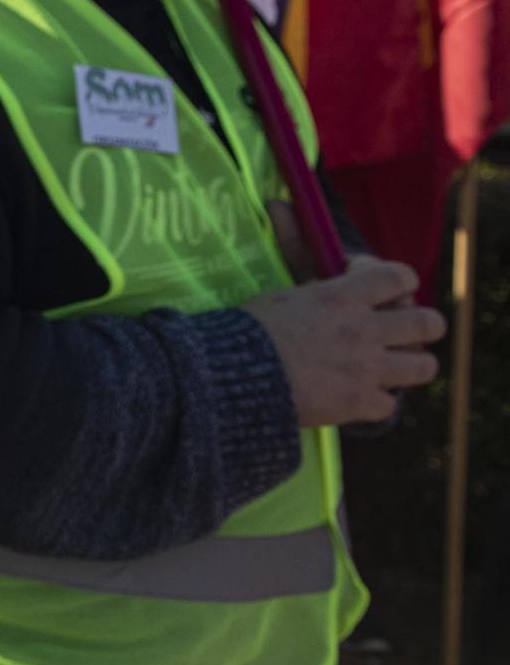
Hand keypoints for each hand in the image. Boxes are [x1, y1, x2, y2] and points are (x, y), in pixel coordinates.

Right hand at [244, 258, 445, 426]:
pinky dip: (375, 401)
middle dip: (421, 323)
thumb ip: (315, 285)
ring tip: (391, 365)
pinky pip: (389, 404)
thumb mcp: (283, 295)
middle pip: (428, 322)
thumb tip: (314, 260)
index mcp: (343, 297)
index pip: (400, 277)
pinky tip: (357, 396)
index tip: (374, 286)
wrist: (235, 376)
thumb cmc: (248, 330)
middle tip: (399, 329)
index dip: (397, 280)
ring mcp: (367, 369)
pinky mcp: (359, 404)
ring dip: (410, 364)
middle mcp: (365, 330)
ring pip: (424, 366)